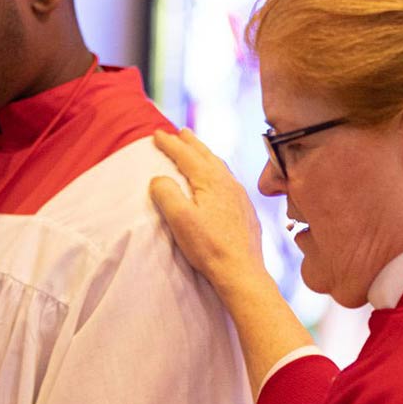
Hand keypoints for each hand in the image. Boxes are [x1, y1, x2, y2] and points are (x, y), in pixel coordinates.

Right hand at [148, 129, 265, 292]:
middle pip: (206, 155)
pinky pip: (229, 180)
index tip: (157, 134)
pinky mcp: (245, 210)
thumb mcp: (179, 219)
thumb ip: (166, 193)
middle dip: (191, 143)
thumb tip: (159, 178)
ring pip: (220, 166)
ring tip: (197, 150)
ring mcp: (240, 195)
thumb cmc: (209, 247)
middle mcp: (228, 182)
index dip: (170, 144)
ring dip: (205, 155)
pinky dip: (217, 171)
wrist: (241, 272)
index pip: (186, 155)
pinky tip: (218, 179)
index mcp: (210, 180)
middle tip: (180, 132)